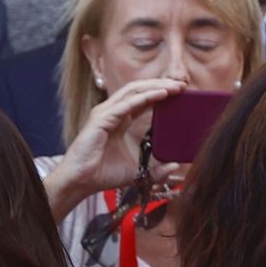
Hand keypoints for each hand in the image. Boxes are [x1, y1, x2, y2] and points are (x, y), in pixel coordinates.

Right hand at [44, 78, 187, 220]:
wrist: (82, 181)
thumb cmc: (104, 174)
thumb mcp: (138, 171)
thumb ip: (157, 170)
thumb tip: (175, 166)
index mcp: (120, 119)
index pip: (142, 99)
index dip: (161, 93)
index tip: (181, 93)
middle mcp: (113, 112)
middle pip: (139, 90)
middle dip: (161, 85)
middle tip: (183, 86)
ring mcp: (106, 113)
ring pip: (133, 91)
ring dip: (156, 87)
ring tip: (176, 87)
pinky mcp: (101, 119)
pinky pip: (126, 104)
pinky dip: (144, 98)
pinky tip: (161, 95)